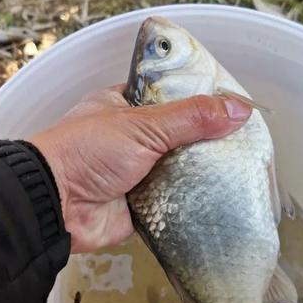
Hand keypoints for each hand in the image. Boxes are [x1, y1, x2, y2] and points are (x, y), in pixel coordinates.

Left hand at [29, 84, 251, 252]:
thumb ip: (191, 117)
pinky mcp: (143, 204)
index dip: (199, 99)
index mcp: (125, 106)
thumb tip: (240, 109)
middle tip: (246, 141)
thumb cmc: (90, 151)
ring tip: (246, 168)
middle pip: (179, 136)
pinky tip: (225, 196)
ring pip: (180, 169)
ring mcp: (137, 172)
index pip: (169, 97)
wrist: (55, 206)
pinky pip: (175, 200)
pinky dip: (194, 200)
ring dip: (203, 171)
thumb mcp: (143, 125)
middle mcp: (132, 138)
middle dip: (206, 140)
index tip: (232, 105)